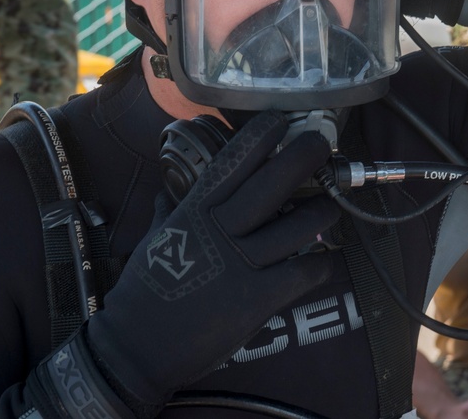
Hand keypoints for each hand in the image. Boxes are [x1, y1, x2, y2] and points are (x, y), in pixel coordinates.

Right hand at [28, 110, 340, 415]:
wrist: (137, 348)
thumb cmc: (143, 292)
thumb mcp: (154, 240)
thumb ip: (171, 209)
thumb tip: (171, 185)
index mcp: (193, 213)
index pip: (231, 164)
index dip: (259, 137)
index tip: (280, 119)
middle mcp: (219, 232)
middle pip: (272, 185)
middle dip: (302, 158)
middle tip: (321, 144)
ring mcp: (240, 265)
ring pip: (297, 227)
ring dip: (321, 213)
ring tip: (330, 207)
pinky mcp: (257, 299)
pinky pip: (303, 273)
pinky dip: (321, 265)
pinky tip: (326, 260)